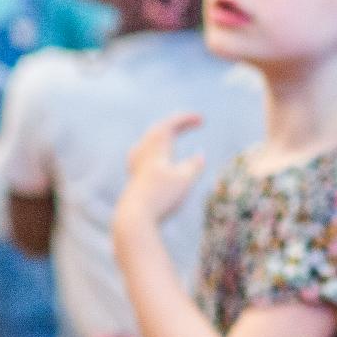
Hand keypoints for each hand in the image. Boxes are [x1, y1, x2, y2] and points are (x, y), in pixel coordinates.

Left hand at [118, 113, 205, 228]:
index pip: (170, 124)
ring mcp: (136, 163)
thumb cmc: (162, 196)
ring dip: (164, 133)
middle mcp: (143, 151)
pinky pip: (145, 150)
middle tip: (193, 122)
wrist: (135, 216)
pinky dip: (157, 146)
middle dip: (177, 124)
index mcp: (155, 147)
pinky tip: (154, 153)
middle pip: (159, 129)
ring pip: (150, 139)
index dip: (185, 119)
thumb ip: (194, 165)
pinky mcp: (134, 175)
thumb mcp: (184, 180)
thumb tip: (200, 155)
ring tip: (174, 132)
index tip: (202, 119)